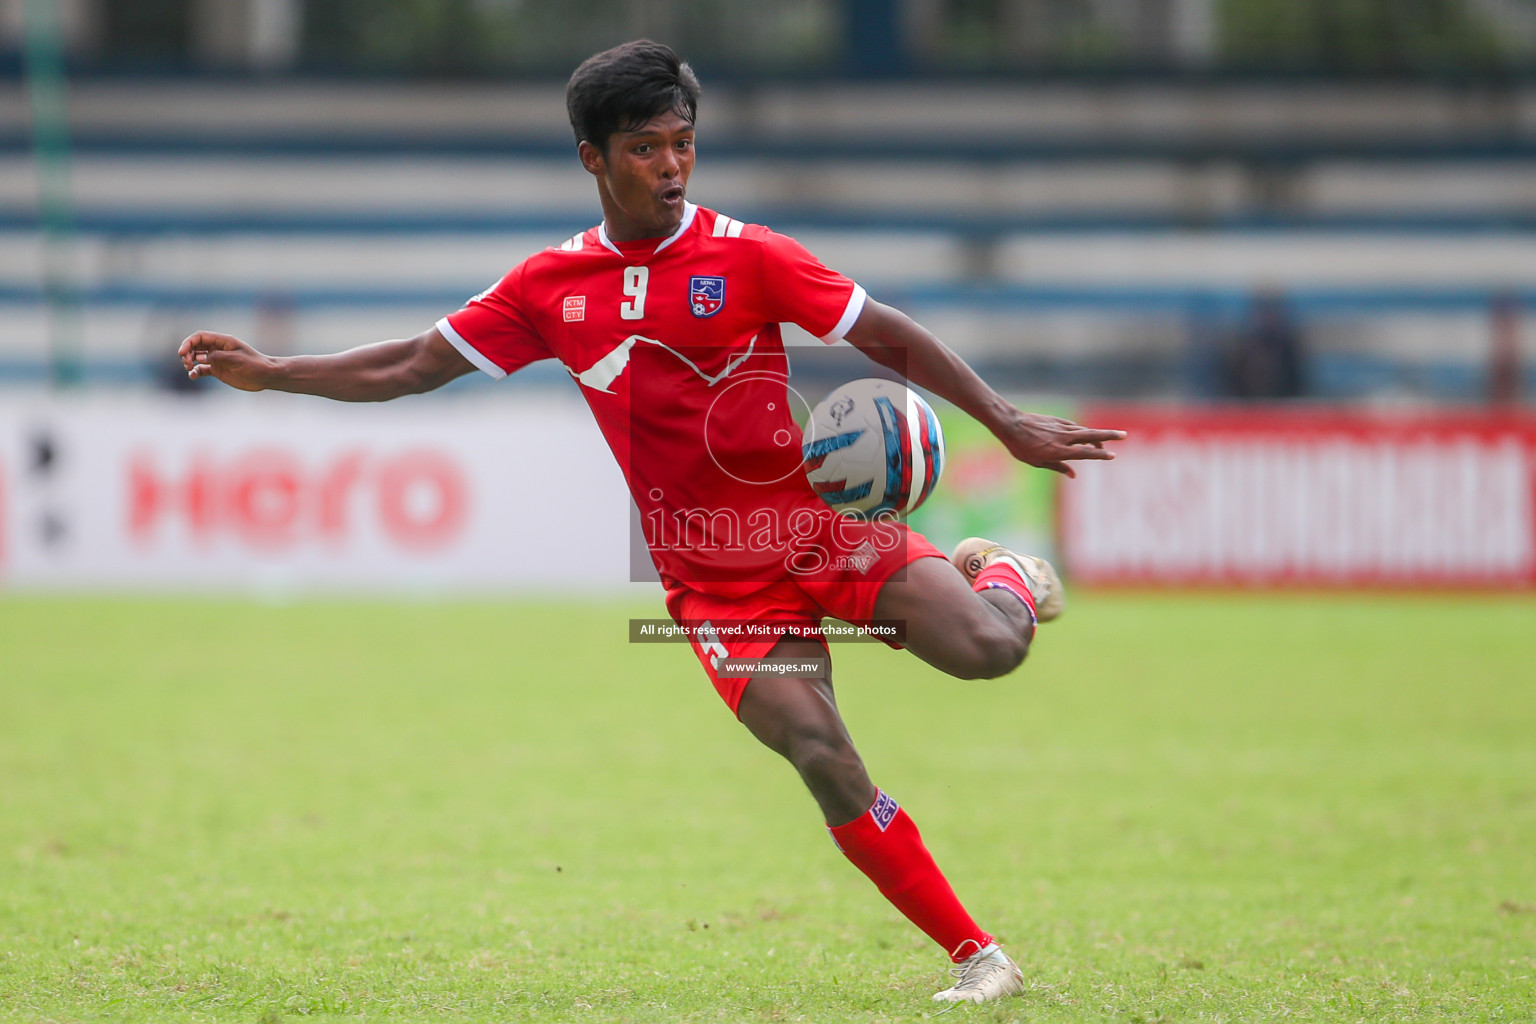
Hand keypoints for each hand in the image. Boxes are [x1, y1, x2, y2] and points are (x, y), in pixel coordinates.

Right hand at [177, 331, 273, 391]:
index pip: (200, 337)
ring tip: (190, 369)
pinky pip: (201, 369)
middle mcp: (217, 348)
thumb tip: (199, 358)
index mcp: (223, 341)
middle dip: (187, 353)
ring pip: (196, 357)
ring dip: (189, 362)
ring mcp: (216, 359)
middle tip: (187, 363)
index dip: (188, 343)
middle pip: (195, 346)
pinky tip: (193, 376)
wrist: (265, 376)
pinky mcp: (217, 370)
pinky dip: (195, 372)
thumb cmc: (254, 364)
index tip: (182, 353)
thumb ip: (218, 357)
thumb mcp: (237, 359)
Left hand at [992, 408, 1125, 477]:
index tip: (1113, 455)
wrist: (1010, 424)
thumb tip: (1074, 475)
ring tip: (1108, 439)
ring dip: (1098, 434)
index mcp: (1059, 451)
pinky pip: (1075, 427)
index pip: (1085, 452)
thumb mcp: (1037, 462)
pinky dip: (1083, 431)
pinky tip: (1086, 435)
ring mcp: (1061, 427)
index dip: (1100, 454)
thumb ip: (1058, 467)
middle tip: (1125, 435)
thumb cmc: (1021, 447)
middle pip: (1091, 435)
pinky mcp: (1057, 420)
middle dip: (1109, 435)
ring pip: (1084, 430)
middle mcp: (1063, 438)